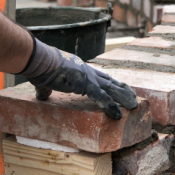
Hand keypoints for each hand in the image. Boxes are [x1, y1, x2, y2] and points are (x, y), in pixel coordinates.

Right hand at [21, 39, 137, 119]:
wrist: (40, 61)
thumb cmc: (41, 68)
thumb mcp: (45, 81)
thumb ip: (46, 89)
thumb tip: (41, 95)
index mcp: (80, 70)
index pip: (100, 77)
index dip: (111, 83)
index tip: (119, 87)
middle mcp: (88, 72)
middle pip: (110, 81)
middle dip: (122, 89)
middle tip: (133, 96)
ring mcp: (89, 78)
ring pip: (111, 89)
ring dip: (123, 98)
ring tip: (134, 106)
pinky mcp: (86, 84)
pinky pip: (102, 97)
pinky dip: (111, 106)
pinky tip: (118, 114)